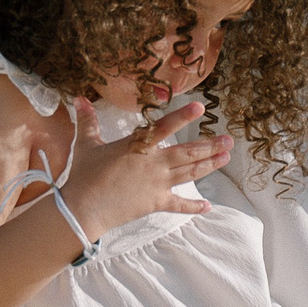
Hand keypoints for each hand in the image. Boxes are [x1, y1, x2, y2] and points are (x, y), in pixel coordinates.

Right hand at [61, 100, 229, 242]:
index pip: (164, 127)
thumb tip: (79, 99)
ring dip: (210, 165)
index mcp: (138, 146)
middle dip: (211, 146)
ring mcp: (158, 184)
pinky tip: (208, 206)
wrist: (83, 207)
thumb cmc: (84, 175)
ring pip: (190, 173)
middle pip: (188, 153)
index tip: (202, 108)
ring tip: (226, 158)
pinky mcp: (156, 202)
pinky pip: (179, 205)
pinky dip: (194, 207)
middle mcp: (154, 164)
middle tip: (229, 140)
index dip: (183, 117)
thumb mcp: (86, 144)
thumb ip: (87, 121)